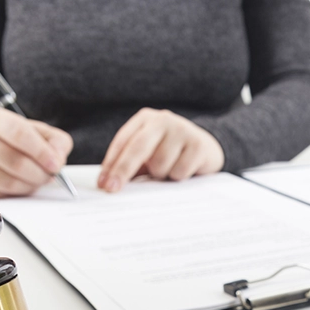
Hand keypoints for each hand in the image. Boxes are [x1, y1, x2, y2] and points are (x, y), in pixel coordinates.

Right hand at [0, 106, 72, 197]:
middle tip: (49, 176)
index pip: (19, 134)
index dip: (41, 152)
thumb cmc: (13, 140)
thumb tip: (58, 160)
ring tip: (35, 179)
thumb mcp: (37, 132)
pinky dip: (17, 195)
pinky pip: (1, 196)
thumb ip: (56, 142)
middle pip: (16, 162)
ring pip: (9, 183)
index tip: (55, 165)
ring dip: (31, 186)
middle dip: (40, 174)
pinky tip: (20, 186)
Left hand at [98, 108, 223, 192]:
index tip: (103, 184)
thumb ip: (131, 164)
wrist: (207, 148)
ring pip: (160, 164)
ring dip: (161, 175)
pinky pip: (179, 171)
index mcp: (144, 119)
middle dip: (123, 170)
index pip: (123, 142)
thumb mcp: (148, 154)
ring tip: (168, 171)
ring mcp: (182, 130)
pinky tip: (184, 169)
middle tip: (113, 189)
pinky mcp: (198, 144)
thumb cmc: (170, 154)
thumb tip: (109, 184)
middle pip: (138, 147)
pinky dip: (178, 177)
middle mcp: (162, 120)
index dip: (111, 164)